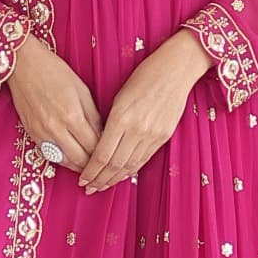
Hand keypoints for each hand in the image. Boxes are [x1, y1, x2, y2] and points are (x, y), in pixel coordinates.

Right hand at [9, 34, 101, 172]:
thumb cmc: (54, 72)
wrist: (24, 66)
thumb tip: (102, 135)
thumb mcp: (82, 90)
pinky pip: (50, 155)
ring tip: (89, 165)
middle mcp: (56, 129)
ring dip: (78, 166)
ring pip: (65, 161)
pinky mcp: (32, 134)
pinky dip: (63, 159)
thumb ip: (93, 116)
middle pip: (80, 159)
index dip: (104, 154)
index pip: (94, 146)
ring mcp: (42, 133)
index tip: (110, 154)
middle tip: (102, 165)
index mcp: (73, 116)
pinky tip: (71, 157)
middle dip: (93, 165)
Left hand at [78, 32, 211, 194]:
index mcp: (121, 117)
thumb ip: (111, 122)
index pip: (101, 154)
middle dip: (100, 179)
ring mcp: (152, 134)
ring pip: (130, 165)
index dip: (91, 170)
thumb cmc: (144, 75)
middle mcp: (137, 129)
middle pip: (114, 165)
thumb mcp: (120, 96)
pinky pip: (144, 159)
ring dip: (114, 179)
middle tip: (89, 188)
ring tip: (102, 186)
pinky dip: (131, 170)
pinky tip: (122, 175)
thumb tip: (100, 144)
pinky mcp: (163, 136)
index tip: (82, 178)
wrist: (176, 69)